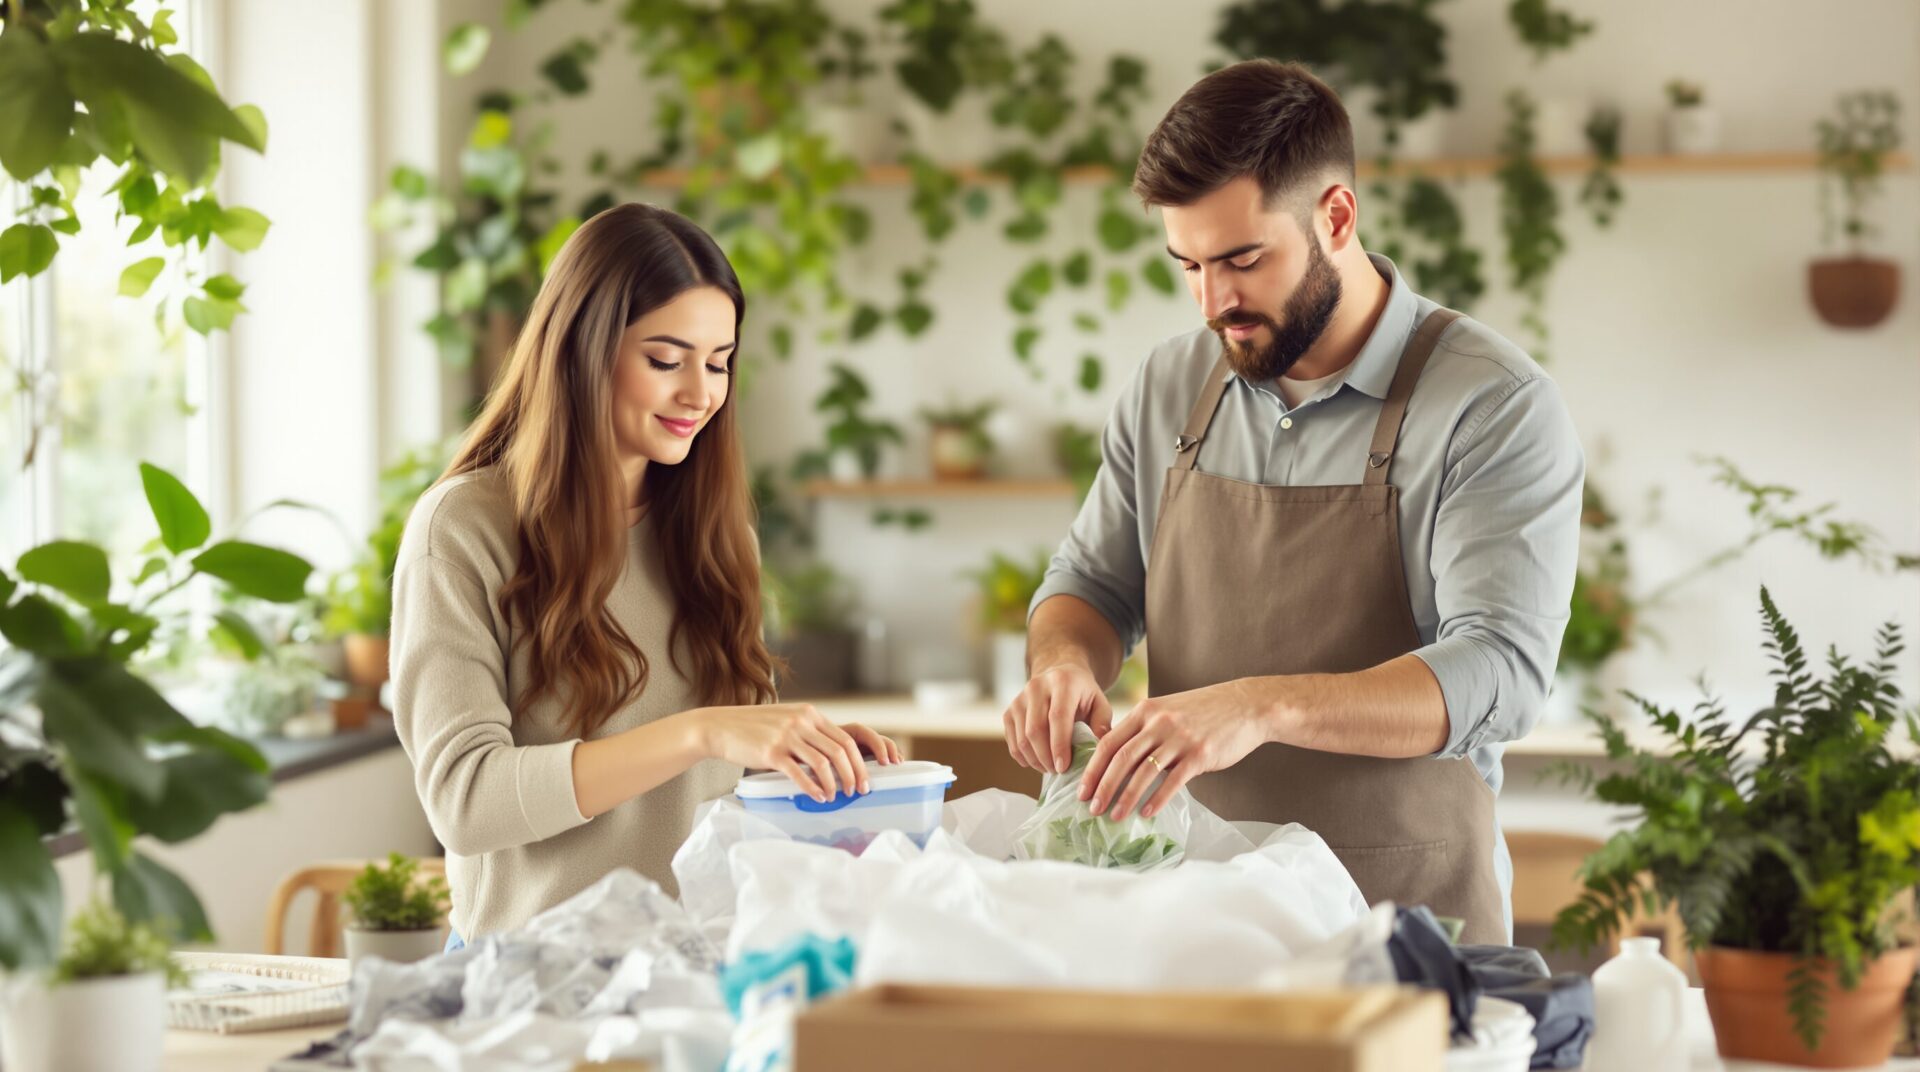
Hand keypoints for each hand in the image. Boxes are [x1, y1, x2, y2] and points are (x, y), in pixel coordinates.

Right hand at [693, 704, 903, 802]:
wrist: (721, 726)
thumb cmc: (754, 728)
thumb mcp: (787, 720)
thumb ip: (808, 732)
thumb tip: (832, 755)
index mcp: (809, 714)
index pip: (845, 738)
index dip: (859, 761)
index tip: (864, 778)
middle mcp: (801, 722)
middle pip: (840, 751)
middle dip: (854, 774)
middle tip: (858, 790)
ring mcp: (786, 736)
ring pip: (823, 763)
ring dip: (834, 783)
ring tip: (836, 796)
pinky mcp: (771, 752)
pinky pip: (799, 773)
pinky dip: (813, 787)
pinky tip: (819, 796)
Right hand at [1003, 662, 1112, 773]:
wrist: (1059, 675)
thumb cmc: (1083, 694)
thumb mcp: (1100, 704)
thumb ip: (1102, 725)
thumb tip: (1097, 752)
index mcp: (1062, 682)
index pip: (1057, 716)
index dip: (1059, 745)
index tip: (1064, 767)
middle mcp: (1037, 687)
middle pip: (1035, 730)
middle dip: (1046, 757)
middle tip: (1058, 771)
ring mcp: (1019, 699)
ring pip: (1022, 738)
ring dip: (1035, 760)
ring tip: (1050, 768)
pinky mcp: (1009, 711)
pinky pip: (1012, 741)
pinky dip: (1023, 757)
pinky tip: (1038, 762)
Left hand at [1079, 679, 1274, 820]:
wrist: (1246, 705)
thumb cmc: (1203, 712)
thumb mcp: (1167, 711)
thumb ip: (1144, 730)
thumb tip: (1119, 761)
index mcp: (1146, 711)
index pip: (1109, 741)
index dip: (1092, 767)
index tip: (1082, 789)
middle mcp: (1159, 723)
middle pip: (1121, 758)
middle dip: (1103, 786)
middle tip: (1091, 808)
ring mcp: (1179, 738)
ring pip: (1143, 771)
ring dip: (1126, 797)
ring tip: (1115, 816)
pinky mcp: (1200, 753)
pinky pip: (1172, 780)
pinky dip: (1156, 799)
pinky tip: (1146, 813)